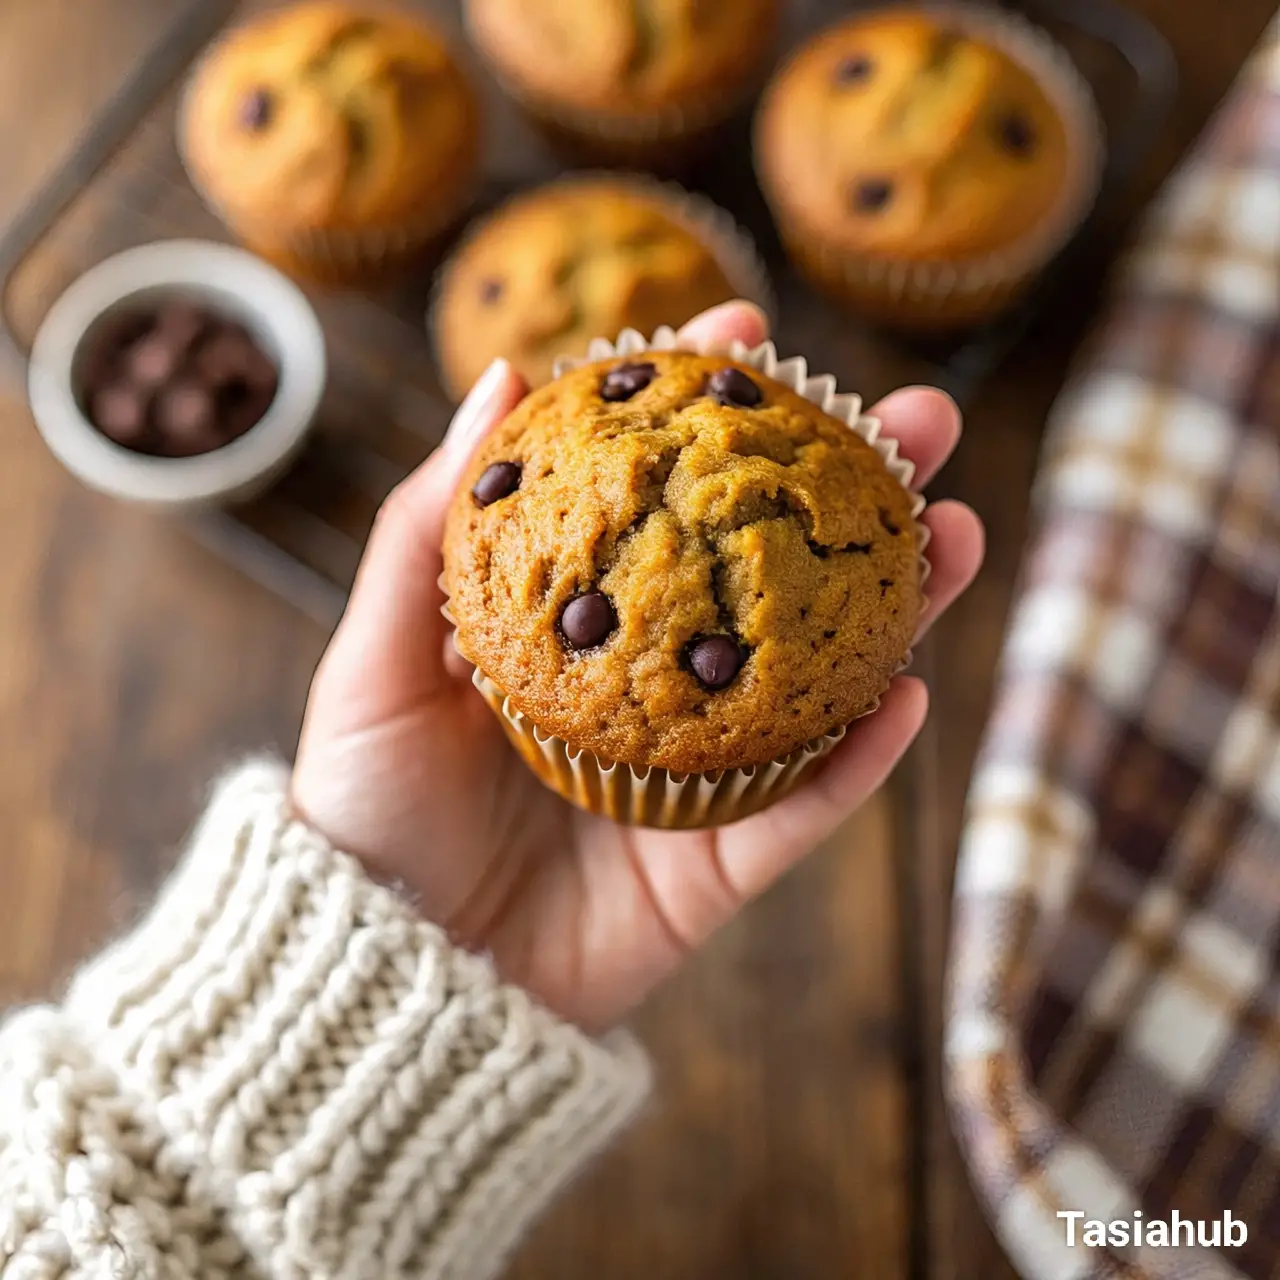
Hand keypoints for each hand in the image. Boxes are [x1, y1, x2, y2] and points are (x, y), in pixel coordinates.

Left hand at [293, 302, 983, 1029]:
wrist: (392, 976)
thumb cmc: (365, 812)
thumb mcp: (373, 661)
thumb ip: (427, 530)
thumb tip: (501, 380)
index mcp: (575, 619)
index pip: (652, 493)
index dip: (701, 408)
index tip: (746, 330)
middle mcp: (652, 677)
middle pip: (761, 570)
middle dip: (846, 490)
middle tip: (914, 420)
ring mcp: (697, 769)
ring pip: (813, 675)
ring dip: (895, 606)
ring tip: (956, 529)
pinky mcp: (720, 861)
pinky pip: (803, 806)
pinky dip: (860, 757)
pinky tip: (909, 691)